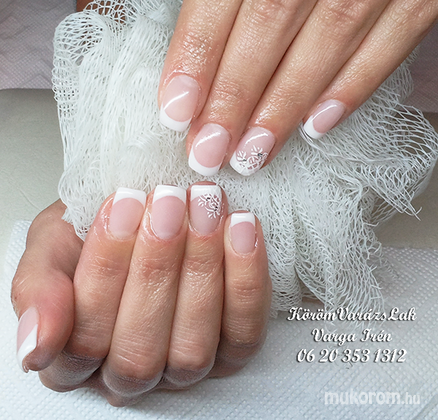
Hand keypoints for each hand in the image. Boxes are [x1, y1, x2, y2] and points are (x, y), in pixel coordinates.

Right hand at [12, 183, 270, 405]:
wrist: (141, 217)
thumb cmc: (95, 236)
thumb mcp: (52, 247)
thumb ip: (37, 290)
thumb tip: (35, 345)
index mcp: (75, 358)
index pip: (83, 340)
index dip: (106, 271)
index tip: (122, 204)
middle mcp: (131, 371)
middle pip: (140, 351)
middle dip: (156, 266)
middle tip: (168, 201)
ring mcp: (184, 366)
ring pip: (192, 349)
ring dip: (201, 270)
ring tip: (203, 208)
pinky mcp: (230, 352)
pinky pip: (243, 333)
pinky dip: (245, 279)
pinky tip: (241, 228)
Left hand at [158, 0, 436, 175]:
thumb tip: (190, 49)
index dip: (197, 57)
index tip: (177, 113)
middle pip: (270, 24)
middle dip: (235, 97)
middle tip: (209, 152)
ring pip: (329, 37)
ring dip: (284, 105)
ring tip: (252, 154)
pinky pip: (395, 35)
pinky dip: (354, 85)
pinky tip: (317, 126)